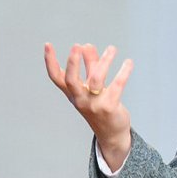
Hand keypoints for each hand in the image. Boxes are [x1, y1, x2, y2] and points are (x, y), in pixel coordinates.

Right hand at [42, 43, 136, 172]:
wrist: (111, 132)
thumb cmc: (99, 105)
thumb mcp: (92, 84)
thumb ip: (90, 65)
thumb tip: (87, 45)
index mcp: (72, 93)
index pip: (56, 77)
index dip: (50, 61)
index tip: (48, 45)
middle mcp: (79, 98)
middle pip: (71, 80)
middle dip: (73, 63)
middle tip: (76, 46)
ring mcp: (93, 104)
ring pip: (96, 80)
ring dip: (104, 62)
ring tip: (112, 49)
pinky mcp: (109, 107)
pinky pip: (116, 86)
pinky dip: (123, 73)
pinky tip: (128, 63)